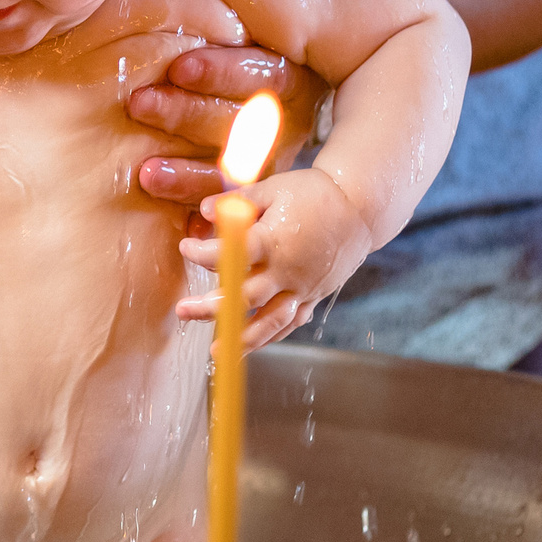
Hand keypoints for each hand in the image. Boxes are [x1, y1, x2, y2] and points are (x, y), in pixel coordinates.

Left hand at [131, 0, 328, 211]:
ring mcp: (277, 151)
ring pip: (239, 169)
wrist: (352, 49)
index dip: (226, 72)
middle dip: (192, 116)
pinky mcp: (256, 180)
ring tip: (145, 171)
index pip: (269, 76)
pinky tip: (176, 219)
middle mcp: (294, 113)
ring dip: (192, 173)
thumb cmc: (284, 0)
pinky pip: (232, 203)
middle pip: (248, 125)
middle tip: (141, 103)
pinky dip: (202, 207)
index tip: (179, 65)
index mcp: (298, 63)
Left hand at [175, 166, 375, 350]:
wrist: (359, 209)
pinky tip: (249, 347)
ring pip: (270, 320)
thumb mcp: (274, 188)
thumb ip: (239, 202)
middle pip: (245, 296)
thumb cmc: (314, 194)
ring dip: (242, 338)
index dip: (203, 254)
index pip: (231, 254)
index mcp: (274, 240)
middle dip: (211, 307)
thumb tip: (205, 210)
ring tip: (216, 352)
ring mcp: (302, 287)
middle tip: (182, 311)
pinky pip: (290, 322)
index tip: (185, 248)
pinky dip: (270, 336)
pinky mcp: (313, 296)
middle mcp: (288, 270)